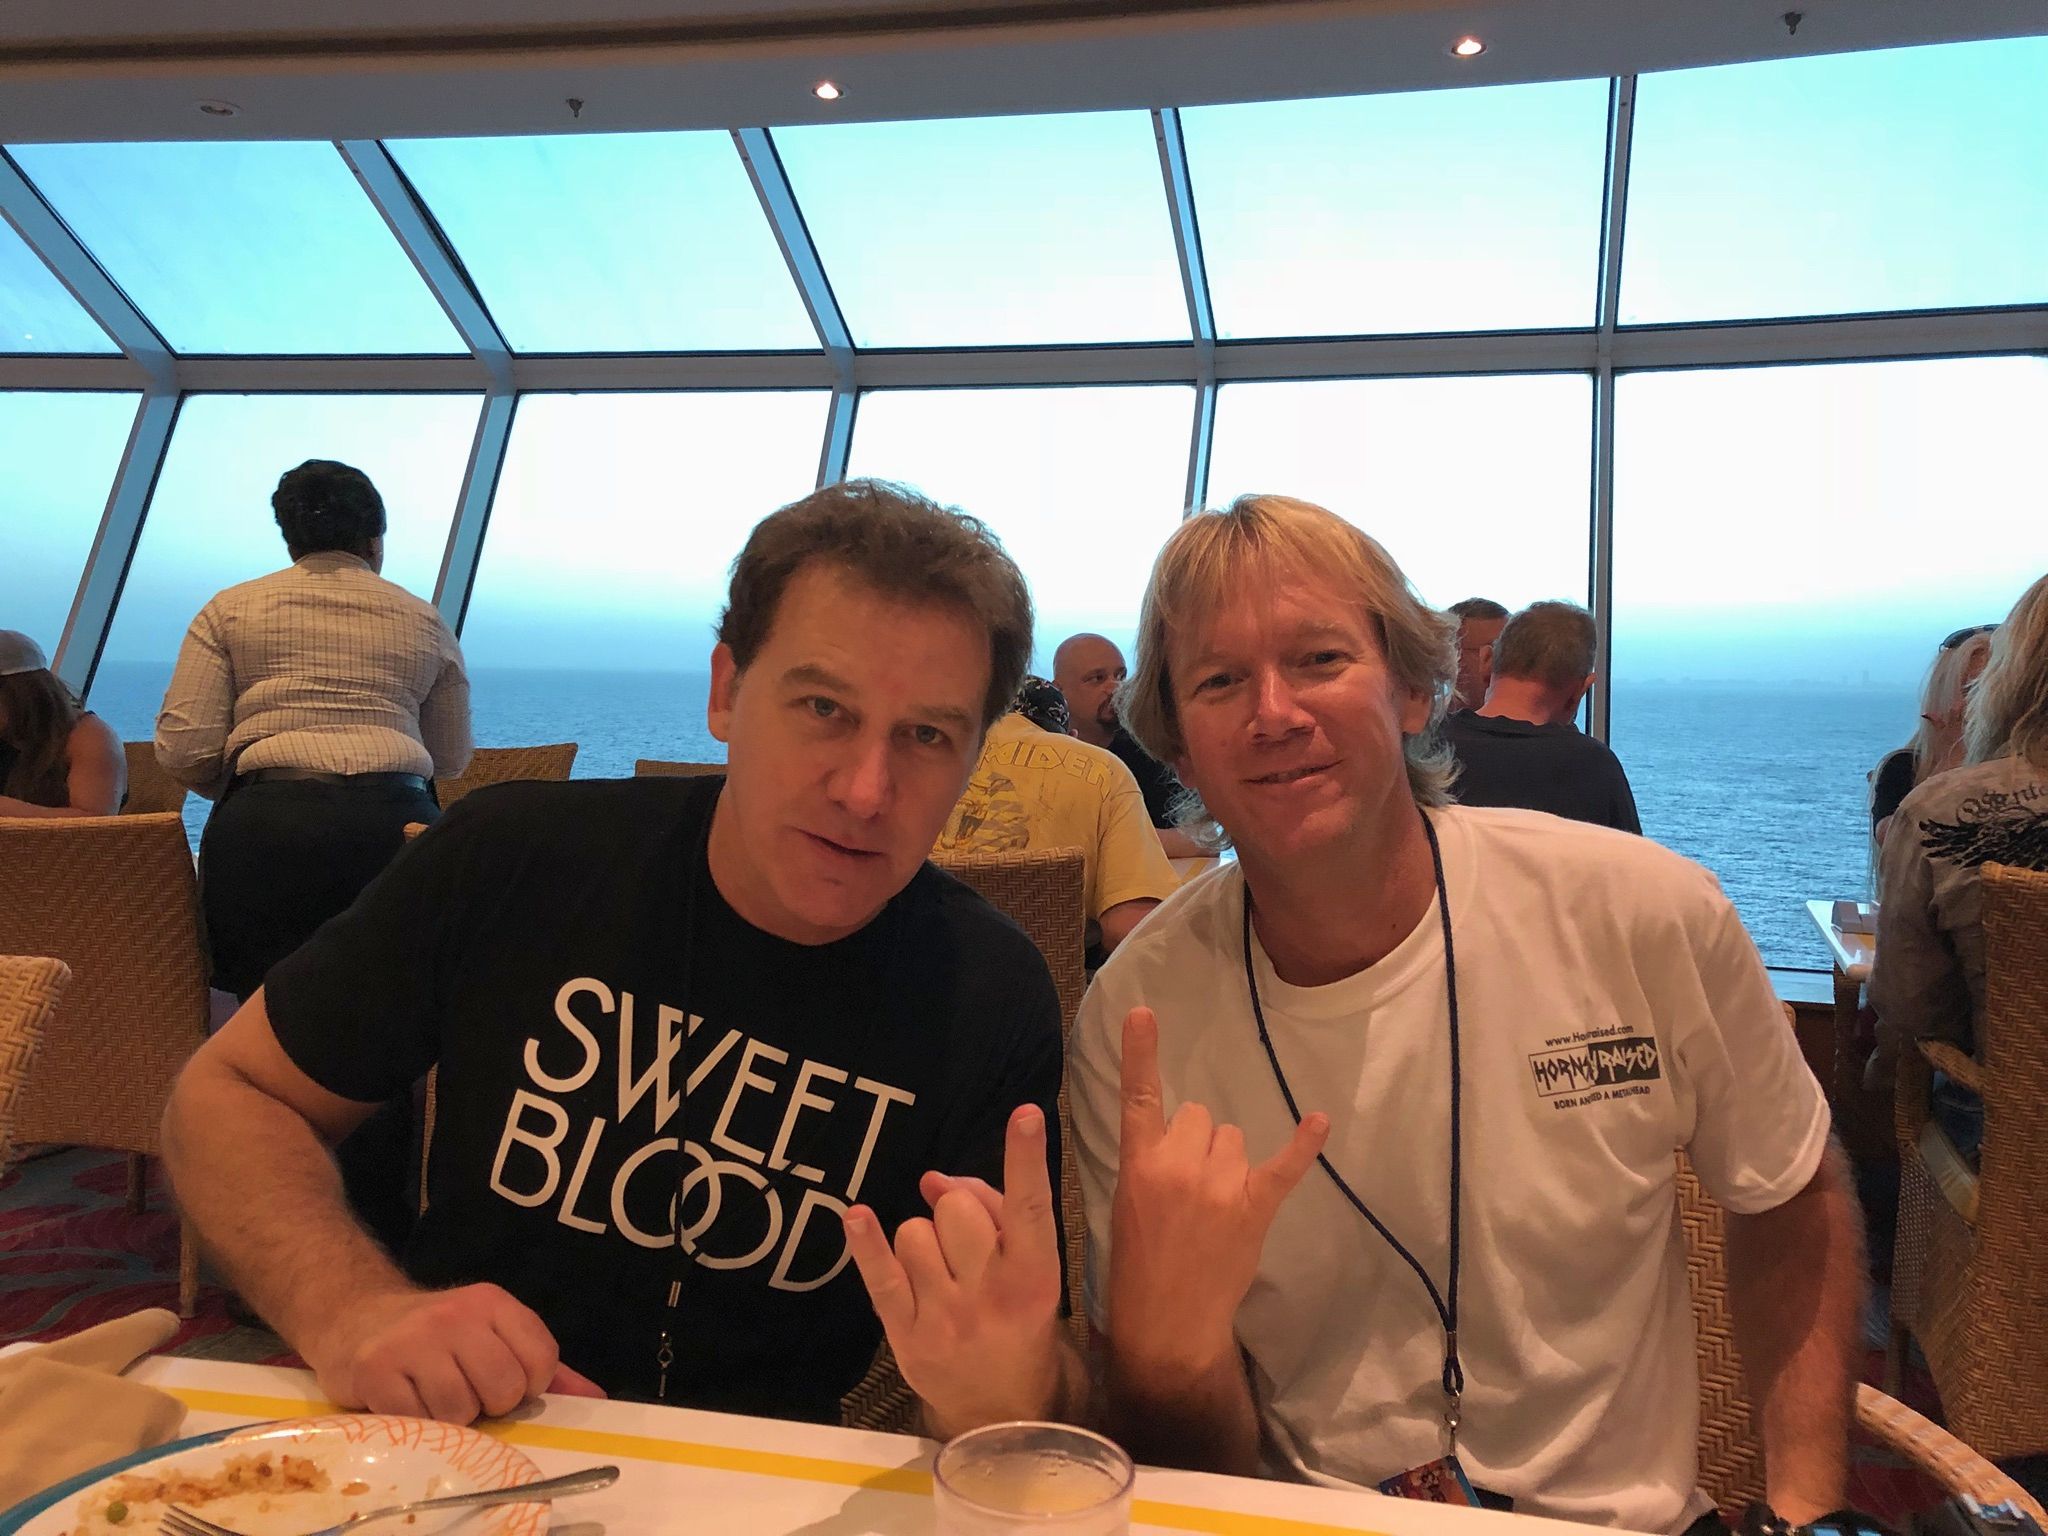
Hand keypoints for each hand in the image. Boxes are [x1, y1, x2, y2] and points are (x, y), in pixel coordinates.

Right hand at [305, 1282, 605, 1422]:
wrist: (355, 1318)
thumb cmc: (435, 1337)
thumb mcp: (490, 1334)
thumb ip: (542, 1366)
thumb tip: (594, 1398)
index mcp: (493, 1302)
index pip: (541, 1359)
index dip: (529, 1386)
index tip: (504, 1384)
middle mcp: (455, 1315)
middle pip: (503, 1388)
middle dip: (488, 1404)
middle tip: (464, 1392)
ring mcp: (413, 1341)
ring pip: (460, 1411)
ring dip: (450, 1418)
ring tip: (432, 1396)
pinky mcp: (376, 1370)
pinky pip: (417, 1422)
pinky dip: (416, 1423)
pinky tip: (405, 1401)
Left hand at [844, 1105, 1065, 1436]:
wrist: (1003, 1409)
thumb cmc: (1021, 1322)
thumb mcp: (1032, 1272)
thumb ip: (993, 1215)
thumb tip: (934, 1179)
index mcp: (1035, 1276)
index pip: (1031, 1207)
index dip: (1027, 1158)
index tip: (1027, 1113)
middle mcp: (991, 1294)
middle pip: (956, 1208)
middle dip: (957, 1212)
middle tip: (968, 1246)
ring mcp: (944, 1317)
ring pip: (914, 1231)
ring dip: (924, 1240)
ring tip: (941, 1272)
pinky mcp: (905, 1335)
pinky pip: (878, 1274)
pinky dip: (866, 1241)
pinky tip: (856, 1216)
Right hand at [1108, 1006, 1326, 1377]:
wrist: (1166, 1325)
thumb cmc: (1139, 1266)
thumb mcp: (1126, 1206)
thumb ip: (1150, 1164)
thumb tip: (1180, 1136)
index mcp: (1138, 1165)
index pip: (1138, 1097)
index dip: (1140, 1053)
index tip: (1142, 1011)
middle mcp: (1177, 1166)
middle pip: (1199, 1115)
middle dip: (1198, 1142)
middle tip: (1190, 1188)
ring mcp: (1218, 1187)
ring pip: (1234, 1137)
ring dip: (1229, 1160)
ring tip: (1216, 1206)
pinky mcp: (1253, 1208)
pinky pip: (1282, 1166)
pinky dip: (1303, 1144)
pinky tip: (1319, 1122)